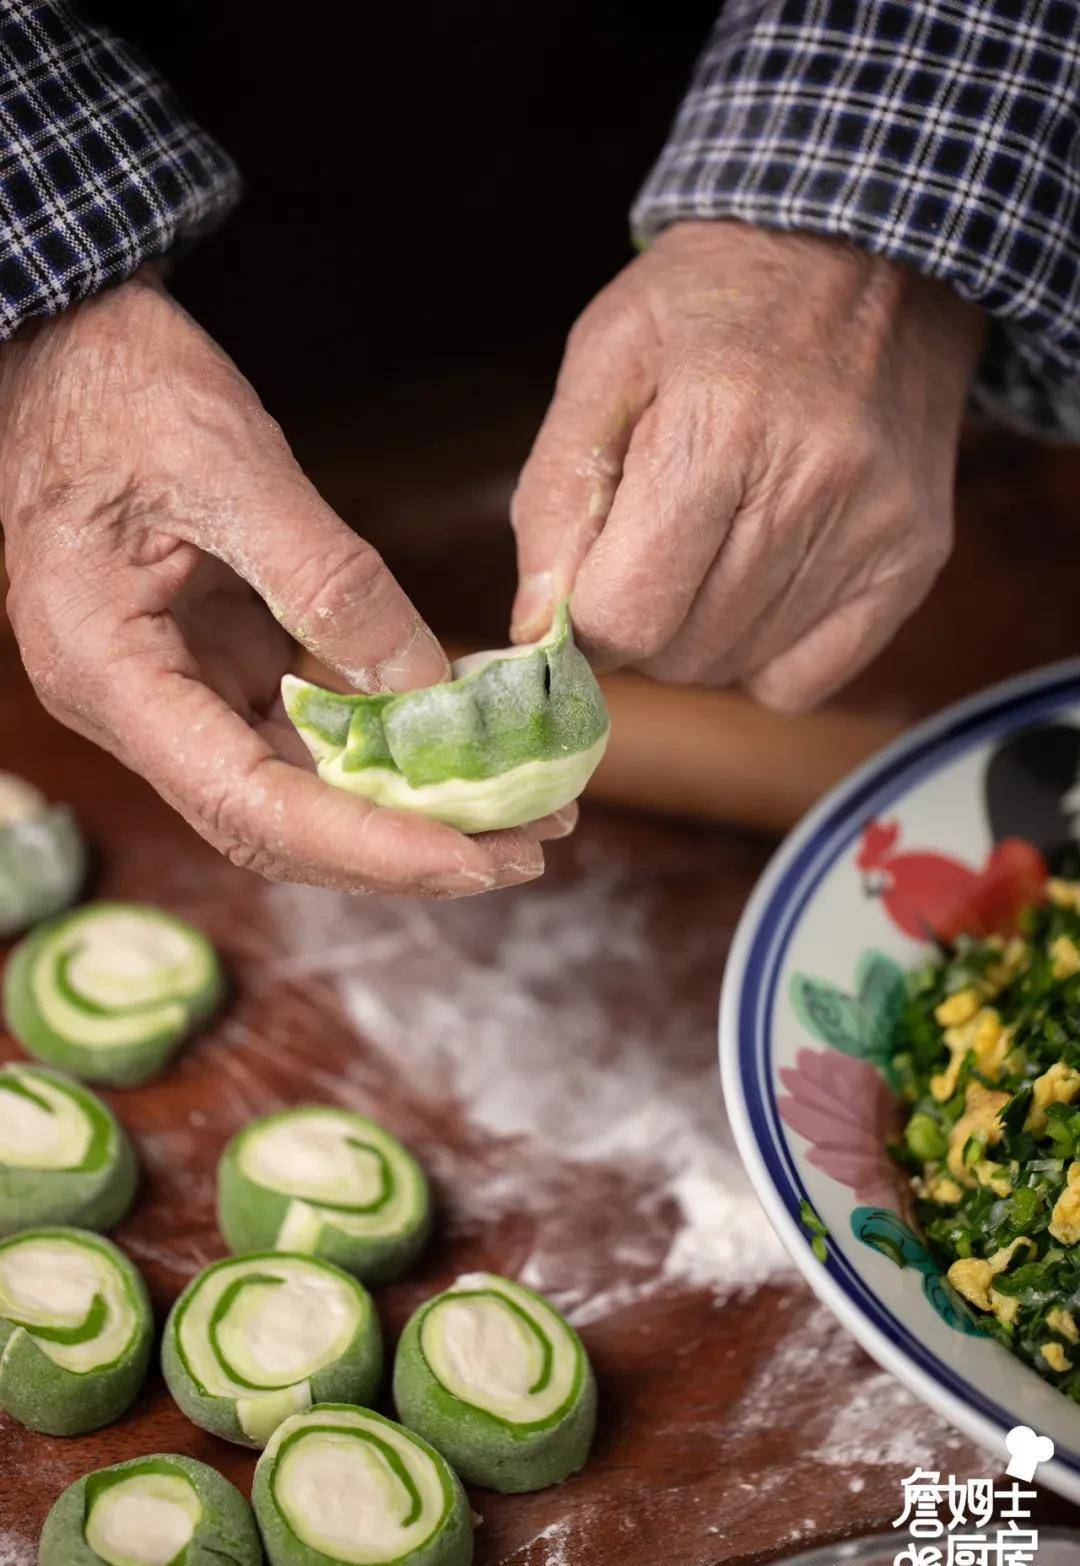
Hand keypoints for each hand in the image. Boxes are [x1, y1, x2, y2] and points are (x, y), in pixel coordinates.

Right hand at [0, 273, 560, 895]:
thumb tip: (425, 688)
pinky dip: (381, 751)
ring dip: (403, 812)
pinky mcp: (211, 666)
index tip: (474, 857)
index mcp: (113, 674)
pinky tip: (456, 750)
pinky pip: (301, 734)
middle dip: (402, 851)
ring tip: (517, 812)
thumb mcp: (229, 466)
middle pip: (275, 826)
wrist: (65, 347)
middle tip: (524, 848)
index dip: (367, 846)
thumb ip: (329, 582)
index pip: (248, 805)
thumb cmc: (119, 388)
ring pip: (295, 792)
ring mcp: (174, 692)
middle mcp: (137, 708)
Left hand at [511, 221, 984, 710]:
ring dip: (696, 634)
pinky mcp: (912, 560)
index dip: (585, 618)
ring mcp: (873, 530)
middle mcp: (811, 486)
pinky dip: (762, 655)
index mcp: (717, 429)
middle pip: (679, 652)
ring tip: (708, 543)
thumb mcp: (604, 361)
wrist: (870, 255)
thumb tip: (535, 625)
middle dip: (639, 622)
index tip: (588, 577)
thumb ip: (554, 497)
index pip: (627, 616)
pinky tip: (758, 579)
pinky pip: (802, 680)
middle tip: (648, 547)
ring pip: (735, 667)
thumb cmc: (713, 306)